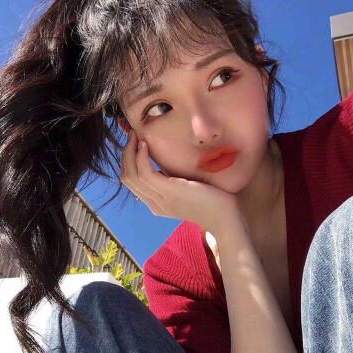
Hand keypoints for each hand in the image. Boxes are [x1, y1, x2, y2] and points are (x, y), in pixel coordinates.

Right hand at [119, 129, 242, 233]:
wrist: (226, 217)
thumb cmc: (213, 200)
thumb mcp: (187, 189)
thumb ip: (174, 180)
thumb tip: (166, 163)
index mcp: (156, 204)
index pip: (131, 182)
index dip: (128, 160)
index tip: (134, 142)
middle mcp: (154, 204)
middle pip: (126, 177)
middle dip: (125, 153)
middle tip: (131, 134)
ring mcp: (159, 200)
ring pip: (130, 175)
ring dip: (129, 151)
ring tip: (135, 135)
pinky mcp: (168, 192)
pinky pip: (144, 173)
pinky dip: (140, 156)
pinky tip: (144, 144)